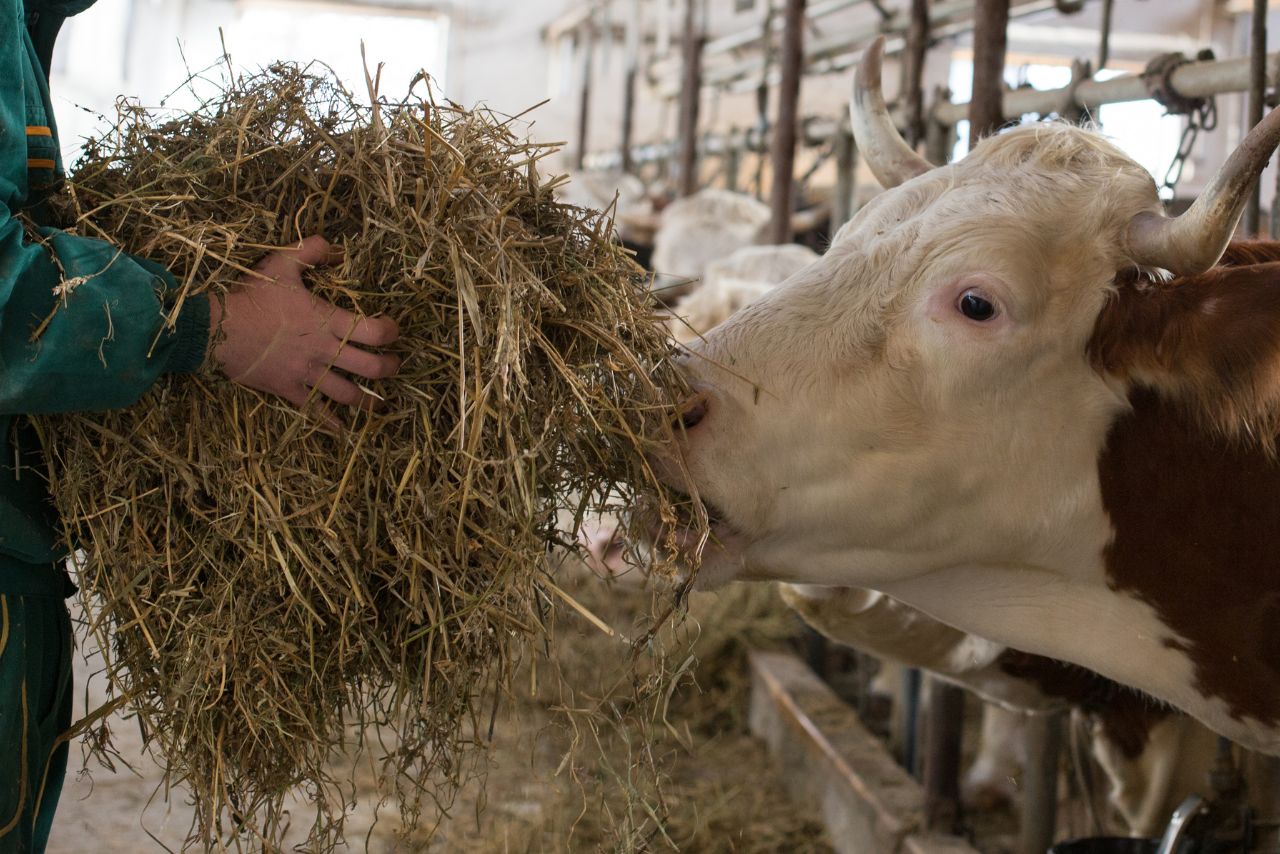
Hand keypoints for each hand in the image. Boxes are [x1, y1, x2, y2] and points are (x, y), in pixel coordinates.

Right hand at [208, 236, 399, 423]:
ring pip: (349, 394)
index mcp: (328, 321)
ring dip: (368, 401)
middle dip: (389, 368)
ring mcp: (308, 373)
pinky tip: (342, 429)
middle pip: (371, 368)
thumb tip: (335, 247)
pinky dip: (330, 421)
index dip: (391, 332)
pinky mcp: (289, 389)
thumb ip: (311, 251)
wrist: (220, 329)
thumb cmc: (252, 297)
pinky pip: (315, 411)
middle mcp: (324, 351)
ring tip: (378, 403)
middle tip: (394, 365)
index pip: (375, 332)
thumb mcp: (282, 264)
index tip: (394, 330)